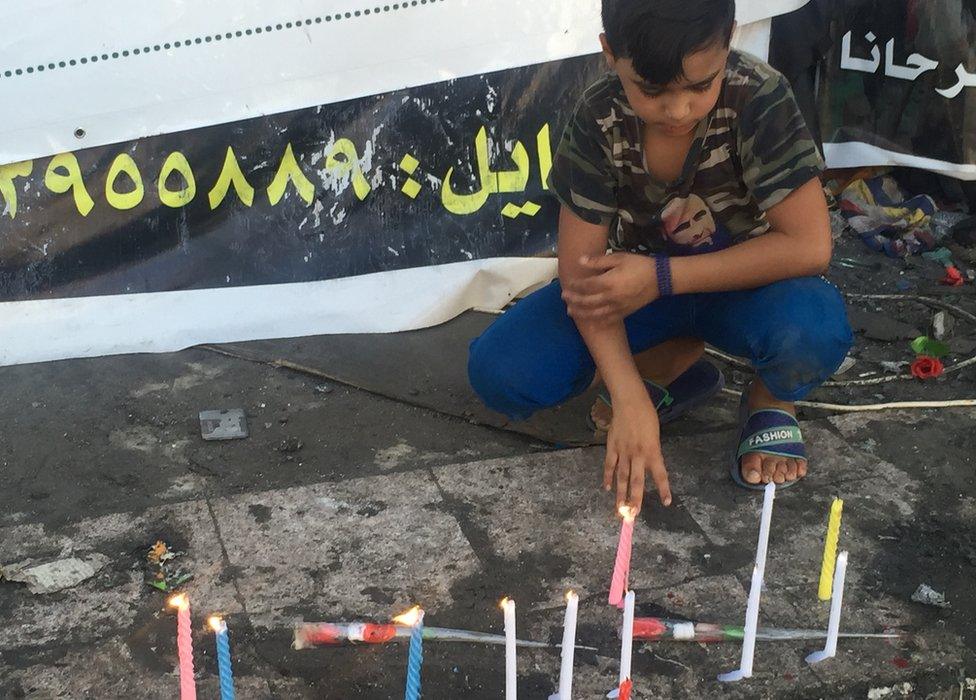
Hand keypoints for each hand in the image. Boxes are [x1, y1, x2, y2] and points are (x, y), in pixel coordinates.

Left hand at [562, 253, 658, 323]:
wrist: (660, 279)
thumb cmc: (639, 265)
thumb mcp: (619, 258)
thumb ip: (598, 261)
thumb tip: (580, 260)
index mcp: (608, 282)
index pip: (586, 286)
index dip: (575, 285)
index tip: (568, 283)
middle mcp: (610, 297)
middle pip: (587, 301)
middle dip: (574, 300)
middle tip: (564, 298)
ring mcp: (617, 307)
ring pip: (595, 313)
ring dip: (581, 313)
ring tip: (571, 311)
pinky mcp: (624, 312)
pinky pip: (608, 320)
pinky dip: (597, 322)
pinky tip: (590, 322)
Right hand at [603, 398, 671, 513]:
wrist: (630, 401)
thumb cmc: (647, 416)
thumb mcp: (655, 435)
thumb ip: (652, 452)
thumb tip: (648, 467)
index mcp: (653, 451)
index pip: (660, 474)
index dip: (664, 489)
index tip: (666, 503)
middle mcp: (638, 454)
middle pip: (636, 481)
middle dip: (635, 500)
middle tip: (633, 515)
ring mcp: (623, 451)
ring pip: (621, 477)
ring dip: (620, 495)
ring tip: (619, 509)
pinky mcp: (612, 446)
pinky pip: (610, 465)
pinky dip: (608, 477)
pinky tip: (607, 488)